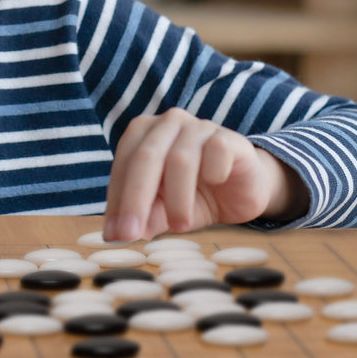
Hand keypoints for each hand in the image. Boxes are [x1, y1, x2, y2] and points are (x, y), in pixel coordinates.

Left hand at [103, 108, 305, 241]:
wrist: (242, 191)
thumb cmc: (195, 196)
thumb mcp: (165, 210)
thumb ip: (143, 216)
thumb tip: (116, 234)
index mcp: (143, 133)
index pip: (123, 165)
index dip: (116, 200)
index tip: (113, 234)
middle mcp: (168, 123)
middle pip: (145, 157)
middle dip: (135, 199)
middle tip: (130, 234)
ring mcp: (198, 127)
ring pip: (179, 159)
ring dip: (177, 198)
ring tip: (179, 226)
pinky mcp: (228, 137)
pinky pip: (216, 152)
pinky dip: (212, 173)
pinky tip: (215, 184)